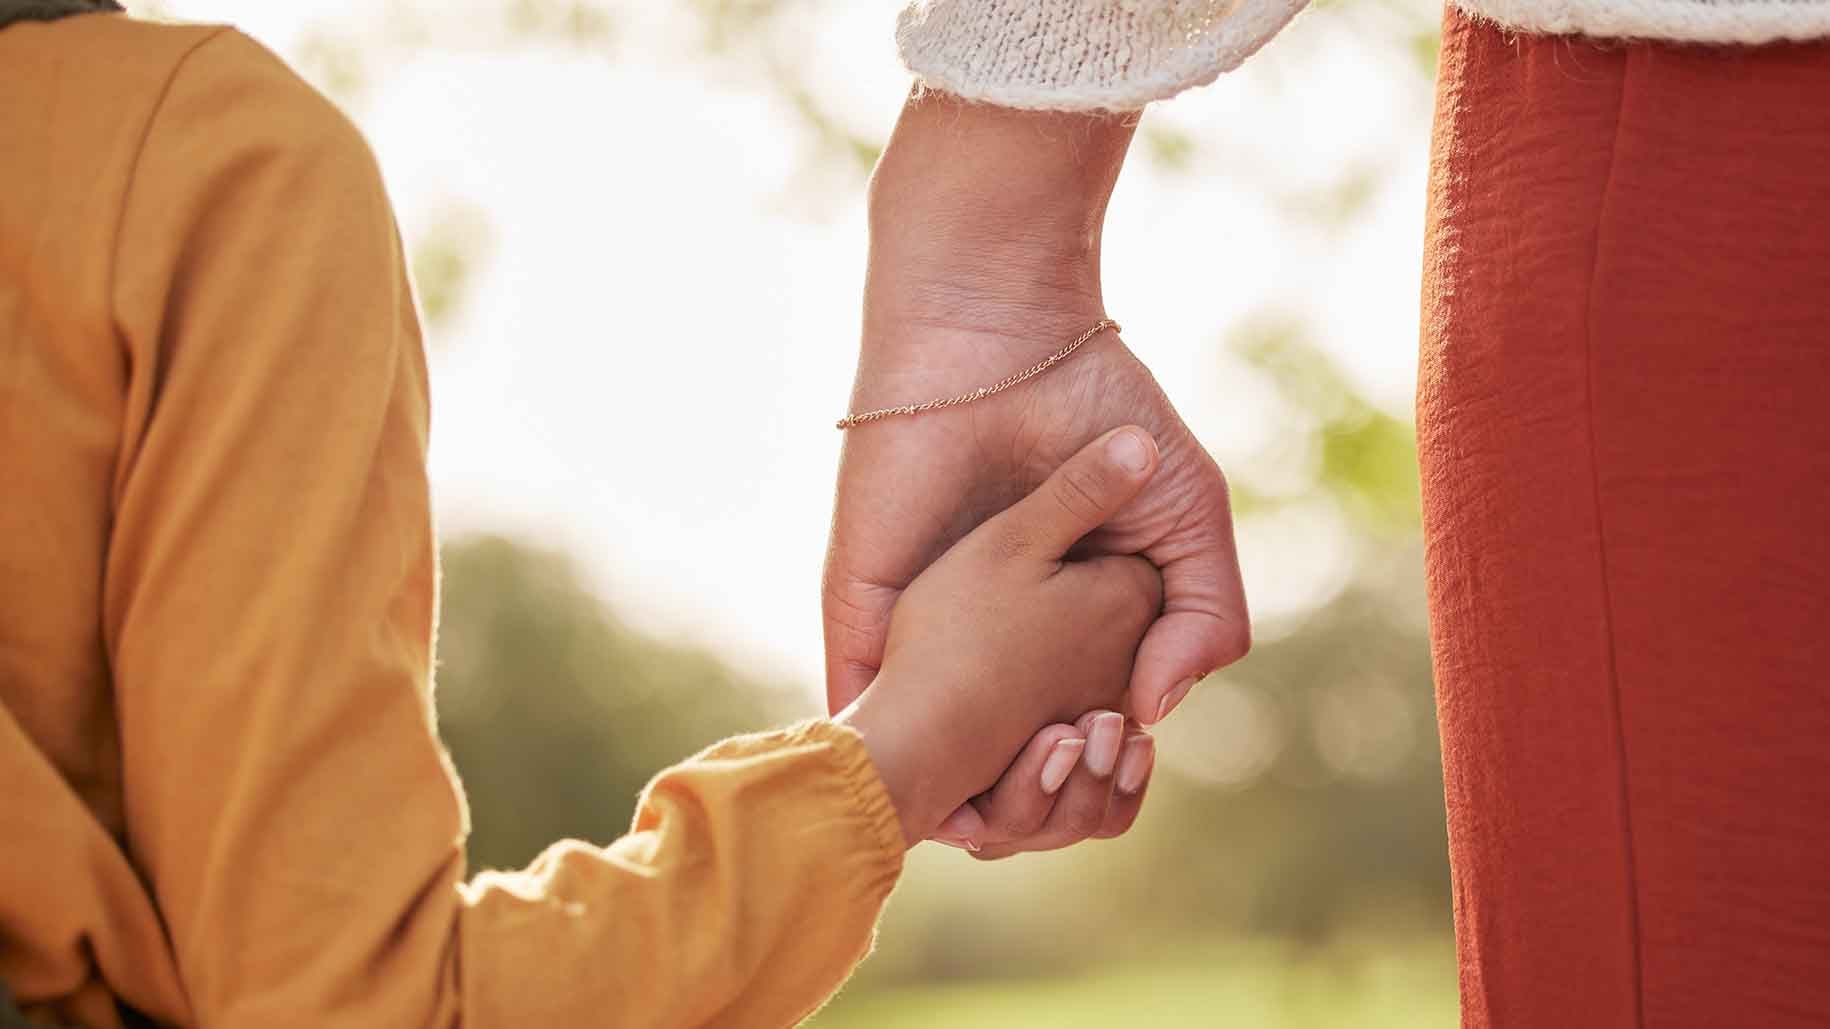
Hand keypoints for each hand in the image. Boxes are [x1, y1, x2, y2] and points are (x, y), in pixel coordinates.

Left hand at [836, 428, 1163, 845]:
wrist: (1006, 343)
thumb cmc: (1102, 417)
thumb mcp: (1188, 518)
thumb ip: (1204, 615)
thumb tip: (1155, 710)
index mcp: (1068, 626)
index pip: (1083, 730)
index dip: (1103, 765)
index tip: (1123, 761)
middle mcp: (994, 638)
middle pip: (1011, 759)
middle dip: (1038, 794)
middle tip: (1069, 776)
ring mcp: (926, 629)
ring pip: (937, 753)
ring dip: (969, 793)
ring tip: (1009, 797)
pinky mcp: (865, 611)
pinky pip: (864, 708)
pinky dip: (893, 761)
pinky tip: (930, 793)